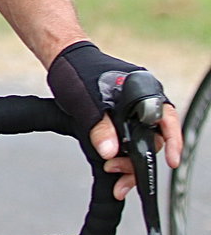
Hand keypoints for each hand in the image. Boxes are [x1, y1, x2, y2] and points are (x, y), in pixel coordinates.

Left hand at [48, 41, 181, 197]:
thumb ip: (99, 127)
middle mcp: (141, 103)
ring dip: (129, 162)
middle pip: (152, 138)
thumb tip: (110, 152)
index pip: (167, 119)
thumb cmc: (75, 72)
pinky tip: (111, 167)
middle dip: (138, 160)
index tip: (171, 160)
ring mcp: (130, 113)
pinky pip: (127, 142)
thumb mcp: (85, 102)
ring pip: (140, 144)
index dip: (172, 141)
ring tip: (112, 172)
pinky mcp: (119, 121)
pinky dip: (121, 157)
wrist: (61, 61)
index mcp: (141, 92)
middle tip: (117, 170)